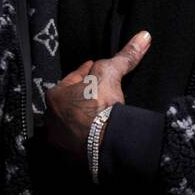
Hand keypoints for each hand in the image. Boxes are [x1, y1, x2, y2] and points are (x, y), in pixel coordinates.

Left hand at [44, 31, 151, 160]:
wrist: (105, 143)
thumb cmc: (101, 104)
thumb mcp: (111, 72)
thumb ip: (125, 55)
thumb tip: (144, 35)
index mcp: (54, 96)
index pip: (72, 79)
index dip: (86, 72)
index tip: (96, 69)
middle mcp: (50, 119)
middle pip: (70, 103)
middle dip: (82, 97)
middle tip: (98, 93)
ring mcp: (58, 141)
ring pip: (72, 124)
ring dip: (83, 119)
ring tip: (99, 115)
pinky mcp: (68, 159)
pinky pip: (77, 144)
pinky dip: (85, 138)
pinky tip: (97, 135)